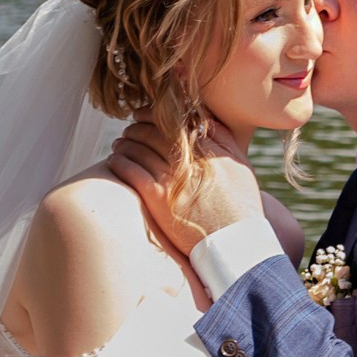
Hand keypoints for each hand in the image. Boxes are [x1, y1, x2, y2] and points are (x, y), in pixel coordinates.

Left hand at [107, 116, 263, 255]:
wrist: (234, 243)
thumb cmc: (241, 207)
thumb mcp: (241, 167)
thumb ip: (223, 139)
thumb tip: (203, 118)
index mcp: (209, 149)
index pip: (174, 121)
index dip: (153, 114)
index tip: (143, 114)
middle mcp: (190, 160)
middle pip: (152, 132)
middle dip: (136, 127)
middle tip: (129, 130)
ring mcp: (172, 178)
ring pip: (138, 149)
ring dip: (124, 143)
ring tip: (119, 145)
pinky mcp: (158, 198)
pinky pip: (131, 171)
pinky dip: (120, 162)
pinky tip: (115, 161)